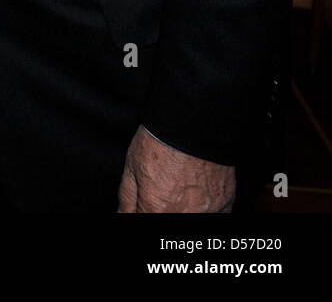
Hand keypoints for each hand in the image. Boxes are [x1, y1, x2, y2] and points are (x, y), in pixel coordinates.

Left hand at [117, 126, 234, 211]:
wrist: (194, 127)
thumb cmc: (162, 142)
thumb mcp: (132, 168)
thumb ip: (127, 198)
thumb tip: (122, 214)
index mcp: (156, 210)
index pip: (143, 222)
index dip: (142, 210)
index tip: (143, 204)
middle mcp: (183, 216)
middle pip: (167, 219)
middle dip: (161, 210)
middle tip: (164, 190)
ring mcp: (206, 212)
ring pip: (190, 219)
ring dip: (183, 210)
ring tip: (181, 189)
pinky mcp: (225, 205)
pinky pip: (214, 216)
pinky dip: (204, 209)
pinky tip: (197, 194)